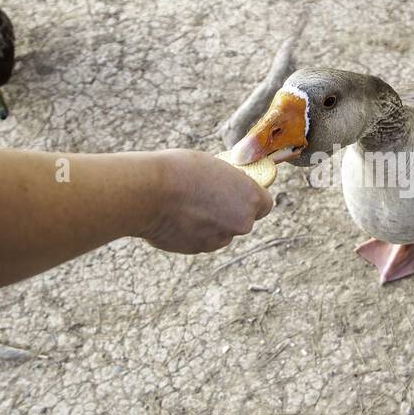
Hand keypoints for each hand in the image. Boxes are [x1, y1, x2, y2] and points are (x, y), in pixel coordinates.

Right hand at [142, 150, 273, 253]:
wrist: (149, 193)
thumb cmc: (180, 171)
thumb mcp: (213, 165)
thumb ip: (228, 181)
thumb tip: (228, 187)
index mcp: (250, 198)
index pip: (264, 204)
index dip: (250, 198)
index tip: (237, 191)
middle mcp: (241, 223)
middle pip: (242, 219)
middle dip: (230, 211)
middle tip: (208, 196)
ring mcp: (219, 239)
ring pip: (221, 231)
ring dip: (211, 223)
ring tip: (187, 205)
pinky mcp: (198, 249)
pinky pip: (201, 239)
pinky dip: (193, 231)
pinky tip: (177, 216)